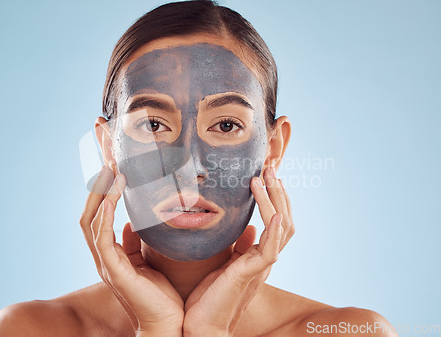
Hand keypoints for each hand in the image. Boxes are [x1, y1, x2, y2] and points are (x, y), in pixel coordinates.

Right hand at [79, 165, 183, 336]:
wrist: (167, 323)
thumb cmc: (160, 295)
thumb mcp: (146, 262)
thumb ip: (134, 244)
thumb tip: (131, 223)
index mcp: (111, 254)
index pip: (97, 216)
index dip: (101, 192)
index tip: (111, 168)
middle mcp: (104, 257)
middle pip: (89, 214)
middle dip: (97, 187)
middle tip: (108, 161)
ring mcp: (106, 264)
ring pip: (91, 222)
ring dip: (100, 194)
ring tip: (112, 171)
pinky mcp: (114, 271)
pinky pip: (102, 239)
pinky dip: (104, 216)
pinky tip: (111, 197)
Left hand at [182, 166, 292, 336]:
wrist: (202, 327)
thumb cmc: (210, 298)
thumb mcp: (225, 264)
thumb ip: (239, 246)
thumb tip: (248, 228)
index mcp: (258, 256)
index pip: (276, 221)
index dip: (275, 197)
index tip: (266, 174)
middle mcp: (265, 259)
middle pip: (284, 219)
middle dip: (279, 191)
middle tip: (270, 166)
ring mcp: (261, 266)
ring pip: (281, 228)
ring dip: (275, 201)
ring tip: (265, 177)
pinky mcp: (253, 274)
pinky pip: (271, 248)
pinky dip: (274, 228)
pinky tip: (273, 211)